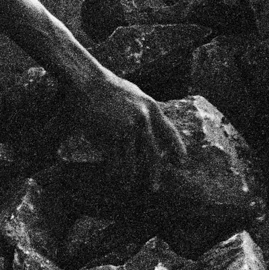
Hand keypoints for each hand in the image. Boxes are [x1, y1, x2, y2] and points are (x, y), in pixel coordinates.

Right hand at [66, 67, 187, 180]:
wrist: (86, 80)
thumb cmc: (106, 86)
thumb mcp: (133, 94)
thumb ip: (144, 111)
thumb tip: (150, 128)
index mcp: (151, 107)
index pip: (169, 132)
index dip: (177, 149)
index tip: (182, 162)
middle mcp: (143, 119)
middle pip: (152, 155)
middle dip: (153, 174)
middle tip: (154, 189)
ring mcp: (127, 128)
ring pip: (131, 162)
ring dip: (129, 177)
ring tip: (127, 187)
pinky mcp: (111, 134)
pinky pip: (114, 159)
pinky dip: (113, 171)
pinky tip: (111, 177)